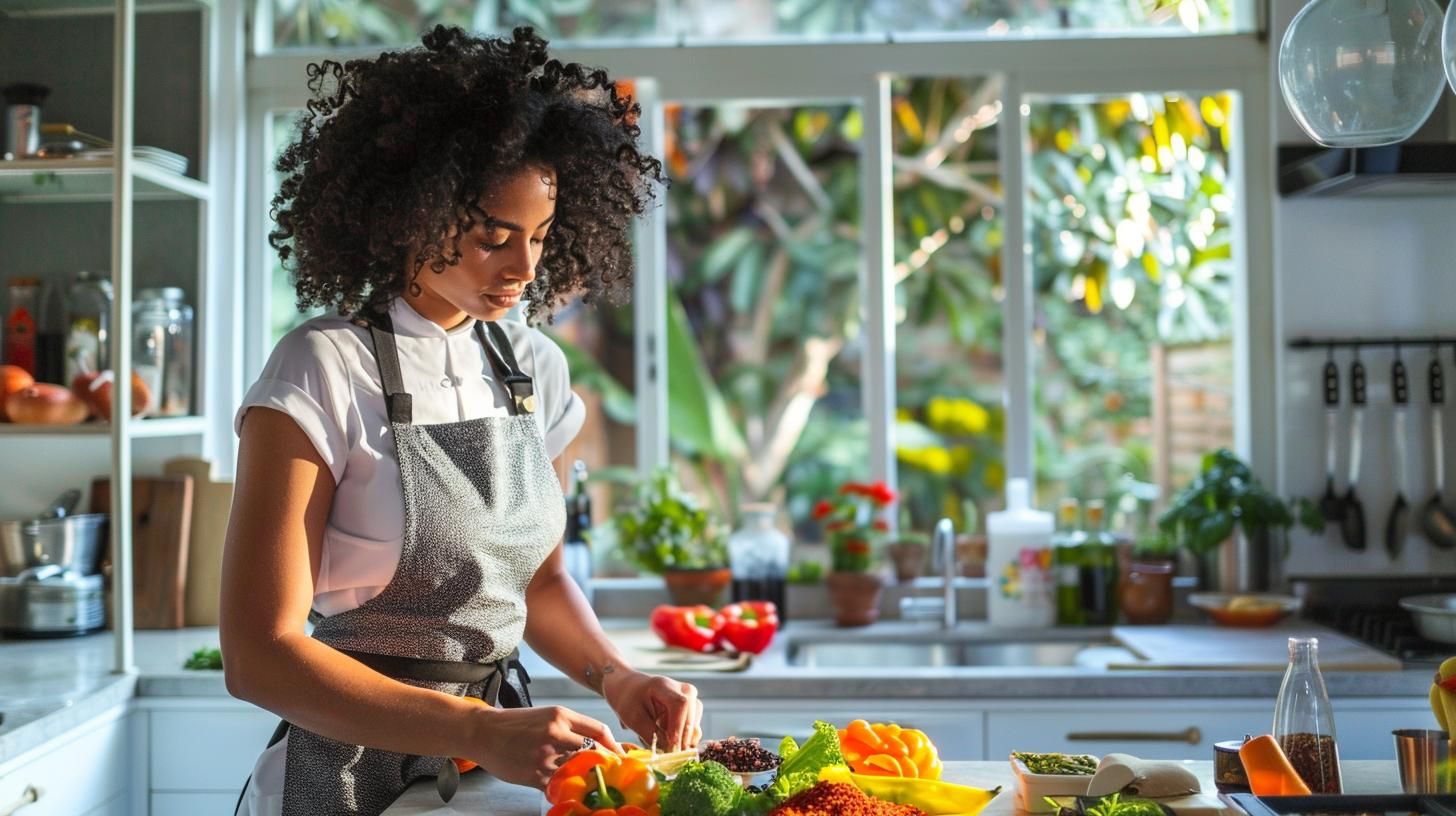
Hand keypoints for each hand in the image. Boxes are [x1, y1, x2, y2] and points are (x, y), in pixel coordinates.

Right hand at [462, 705, 621, 789]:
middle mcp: (555, 734)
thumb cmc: (517, 723)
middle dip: (604, 764)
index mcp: (560, 715)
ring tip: (586, 780)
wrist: (483, 732)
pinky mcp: (534, 775)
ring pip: (577, 770)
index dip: (614, 746)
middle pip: (594, 752)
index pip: (599, 731)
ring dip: (582, 776)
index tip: (621, 756)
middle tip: (610, 772)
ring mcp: (545, 756)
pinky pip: (558, 785)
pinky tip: (562, 785)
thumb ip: (572, 727)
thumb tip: (600, 744)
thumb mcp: (547, 715)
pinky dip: (562, 786)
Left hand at [602, 669, 702, 750]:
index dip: (678, 726)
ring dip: (682, 739)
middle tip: (669, 753)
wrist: (631, 690)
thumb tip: (669, 750)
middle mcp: (683, 690)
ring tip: (664, 743)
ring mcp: (691, 699)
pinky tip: (670, 741)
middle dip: (681, 738)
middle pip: (691, 716)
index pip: (680, 704)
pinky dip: (683, 738)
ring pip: (695, 725)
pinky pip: (693, 728)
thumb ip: (651, 733)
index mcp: (664, 686)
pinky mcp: (692, 710)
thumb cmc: (630, 701)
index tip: (672, 745)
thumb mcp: (633, 718)